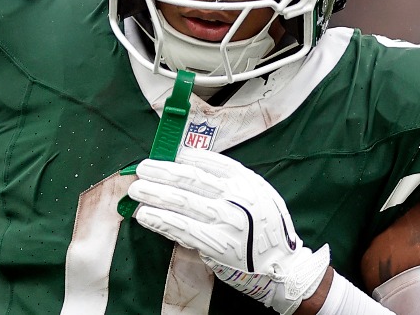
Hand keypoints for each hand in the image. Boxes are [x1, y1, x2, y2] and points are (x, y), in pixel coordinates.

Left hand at [129, 147, 330, 314]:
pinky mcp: (216, 245)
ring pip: (183, 203)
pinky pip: (182, 229)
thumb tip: (188, 167)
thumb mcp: (257, 194)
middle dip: (162, 172)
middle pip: (191, 180)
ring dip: (155, 195)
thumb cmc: (264, 228)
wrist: (282, 266)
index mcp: (246, 181)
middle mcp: (236, 198)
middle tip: (142, 169)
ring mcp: (226, 221)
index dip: (182, 157)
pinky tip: (145, 215)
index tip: (164, 154)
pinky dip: (161, 221)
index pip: (209, 162)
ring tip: (136, 190)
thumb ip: (230, 182)